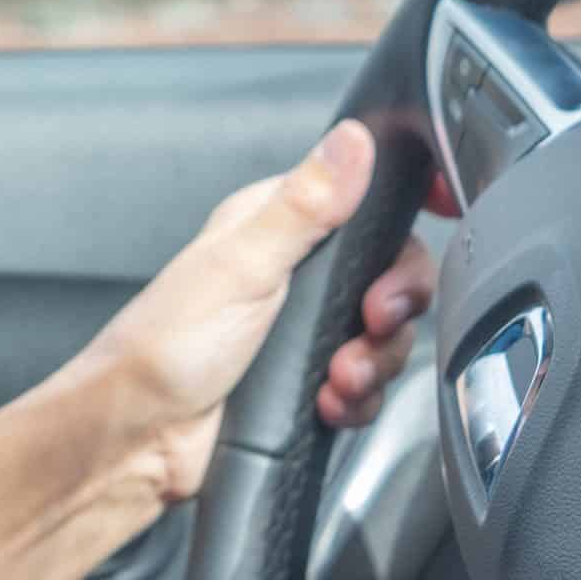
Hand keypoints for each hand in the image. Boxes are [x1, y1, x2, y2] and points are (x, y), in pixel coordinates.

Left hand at [0, 120, 433, 579]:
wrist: (140, 439)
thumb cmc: (163, 347)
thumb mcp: (240, 267)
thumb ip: (303, 206)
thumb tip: (352, 140)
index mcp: (272, 223)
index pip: (363, 196)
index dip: (407, 205)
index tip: (440, 212)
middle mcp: (292, 270)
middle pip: (390, 270)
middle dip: (395, 303)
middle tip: (371, 322)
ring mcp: (302, 327)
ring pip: (385, 332)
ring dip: (374, 360)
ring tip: (336, 378)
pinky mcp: (307, 377)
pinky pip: (368, 383)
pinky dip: (358, 398)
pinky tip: (328, 404)